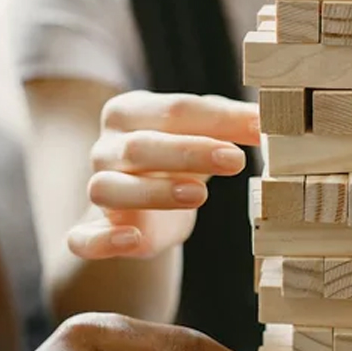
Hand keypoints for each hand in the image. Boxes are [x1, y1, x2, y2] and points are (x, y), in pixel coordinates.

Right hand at [67, 91, 258, 259]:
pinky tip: (131, 240)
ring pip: (109, 189)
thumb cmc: (177, 159)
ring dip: (153, 192)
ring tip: (199, 195)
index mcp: (131, 113)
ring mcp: (96, 188)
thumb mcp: (205, 136)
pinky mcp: (92, 231)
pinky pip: (82, 237)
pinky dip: (102, 241)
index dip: (217, 119)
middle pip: (140, 146)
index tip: (258, 127)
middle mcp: (106, 149)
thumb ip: (232, 125)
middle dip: (188, 153)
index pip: (174, 109)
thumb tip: (269, 116)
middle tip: (234, 160)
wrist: (143, 204)